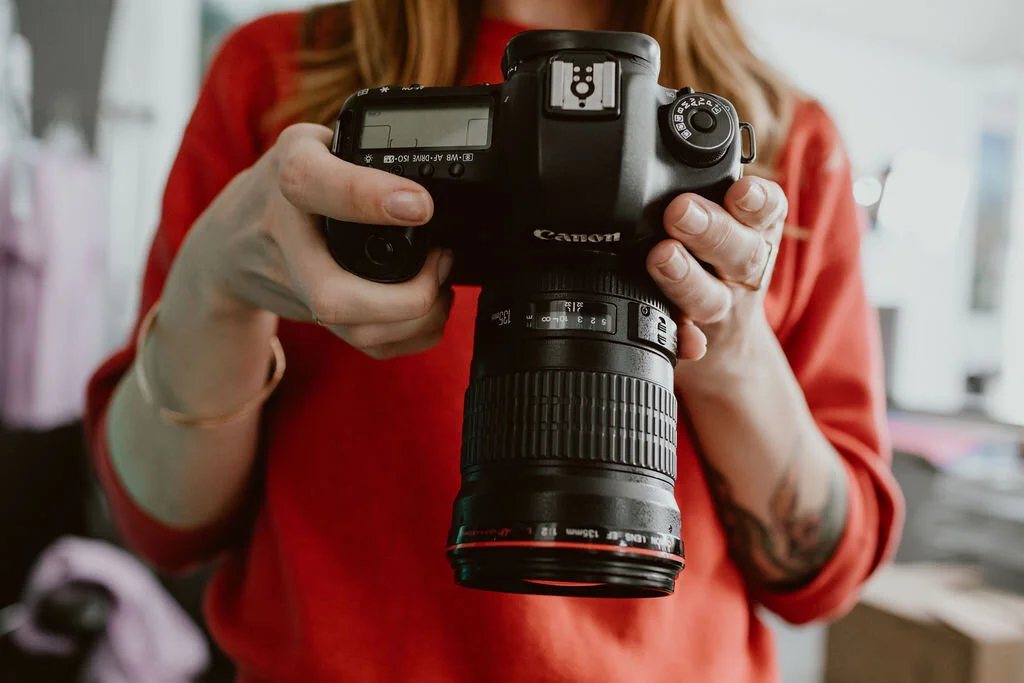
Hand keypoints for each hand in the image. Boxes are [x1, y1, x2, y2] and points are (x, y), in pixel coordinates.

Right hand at [181, 123, 453, 359]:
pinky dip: (410, 336)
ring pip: (357, 331)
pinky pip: (367, 346)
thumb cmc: (288, 186)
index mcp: (291, 175)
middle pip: (334, 295)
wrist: (230, 243)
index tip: (420, 206)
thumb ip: (363, 153)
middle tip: (443, 262)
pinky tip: (428, 311)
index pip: (315, 185)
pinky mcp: (314, 318)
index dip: (369, 198)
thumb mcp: (315, 144)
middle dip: (407, 297)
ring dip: (417, 321)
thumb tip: (435, 179)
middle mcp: (285, 237)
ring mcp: (297, 287)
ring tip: (443, 288)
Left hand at [645, 176, 787, 369]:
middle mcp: (745, 268)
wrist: (728, 341)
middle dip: (712, 230)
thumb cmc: (717, 260)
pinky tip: (681, 338)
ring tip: (662, 257)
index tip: (740, 190)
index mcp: (756, 229)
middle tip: (680, 211)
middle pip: (740, 251)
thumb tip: (682, 141)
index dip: (757, 200)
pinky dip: (685, 340)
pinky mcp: (699, 338)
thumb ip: (703, 187)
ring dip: (687, 278)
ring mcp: (722, 306)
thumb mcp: (725, 217)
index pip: (767, 209)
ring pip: (712, 296)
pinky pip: (691, 342)